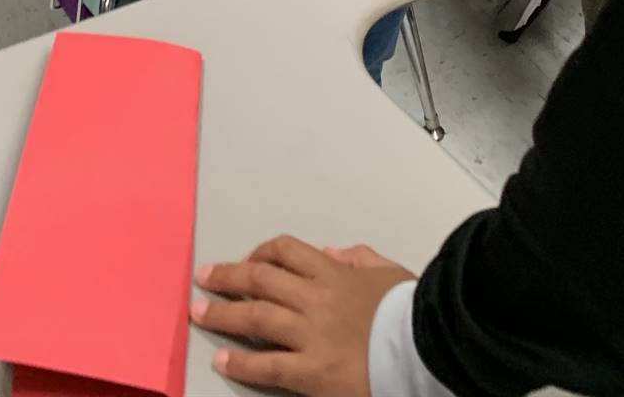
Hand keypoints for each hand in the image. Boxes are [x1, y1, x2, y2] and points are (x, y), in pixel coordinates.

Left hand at [192, 235, 413, 395]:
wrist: (424, 349)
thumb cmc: (410, 312)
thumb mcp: (388, 273)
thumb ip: (358, 258)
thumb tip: (331, 252)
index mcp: (333, 273)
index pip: (285, 252)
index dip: (259, 253)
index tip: (245, 260)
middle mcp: (315, 299)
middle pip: (260, 280)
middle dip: (228, 277)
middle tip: (204, 277)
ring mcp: (311, 336)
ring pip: (256, 318)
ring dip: (223, 314)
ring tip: (199, 312)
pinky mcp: (313, 372)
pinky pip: (268, 366)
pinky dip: (241, 363)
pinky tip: (222, 360)